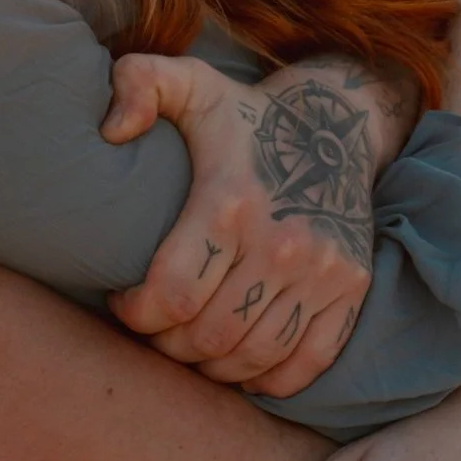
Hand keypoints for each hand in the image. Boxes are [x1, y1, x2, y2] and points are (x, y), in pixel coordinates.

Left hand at [103, 53, 408, 396]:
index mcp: (231, 201)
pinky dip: (270, 379)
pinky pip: (308, 362)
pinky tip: (242, 366)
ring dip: (213, 366)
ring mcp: (322, 270)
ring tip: (191, 345)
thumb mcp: (188, 81)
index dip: (136, 314)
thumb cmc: (244, 113)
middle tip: (155, 329)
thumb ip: (136, 85)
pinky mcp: (352, 288)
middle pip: (209, 335)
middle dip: (168, 345)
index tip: (124, 303)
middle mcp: (282, 242)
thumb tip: (108, 131)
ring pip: (254, 357)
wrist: (338, 120)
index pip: (173, 294)